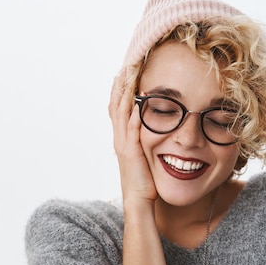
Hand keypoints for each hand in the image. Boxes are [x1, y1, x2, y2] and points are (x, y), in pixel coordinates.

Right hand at [108, 69, 156, 204]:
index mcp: (122, 138)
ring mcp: (124, 144)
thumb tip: (150, 130)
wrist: (138, 200)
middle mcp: (119, 138)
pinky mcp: (131, 151)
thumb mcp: (142, 156)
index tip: (123, 73)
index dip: (119, 90)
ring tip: (128, 75)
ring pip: (120, 112)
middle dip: (120, 84)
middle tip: (125, 65)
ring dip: (124, 92)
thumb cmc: (144, 181)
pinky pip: (132, 128)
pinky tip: (139, 101)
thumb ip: (143, 141)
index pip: (117, 108)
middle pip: (115, 104)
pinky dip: (134, 113)